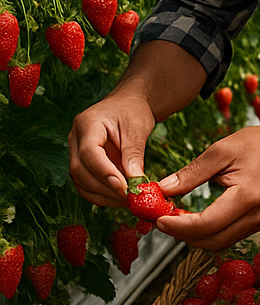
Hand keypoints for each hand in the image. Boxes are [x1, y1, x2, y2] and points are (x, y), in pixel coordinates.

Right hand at [69, 92, 156, 206]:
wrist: (127, 104)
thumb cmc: (133, 111)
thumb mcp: (138, 127)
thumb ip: (134, 153)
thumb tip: (135, 181)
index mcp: (87, 123)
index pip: (89, 153)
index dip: (104, 173)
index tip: (123, 187)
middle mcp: (75, 138)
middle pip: (80, 170)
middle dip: (103, 188)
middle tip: (127, 197)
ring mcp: (75, 151)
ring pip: (80, 180)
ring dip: (102, 195)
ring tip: (126, 200)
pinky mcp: (81, 163)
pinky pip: (85, 183)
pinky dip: (100, 194)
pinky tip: (118, 198)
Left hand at [154, 125, 259, 249]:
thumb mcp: (222, 150)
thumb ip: (192, 173)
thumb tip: (164, 189)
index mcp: (247, 197)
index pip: (205, 224)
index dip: (178, 226)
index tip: (158, 218)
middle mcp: (256, 215)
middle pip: (211, 241)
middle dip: (182, 234)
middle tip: (163, 218)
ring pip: (219, 243)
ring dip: (194, 236)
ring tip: (176, 218)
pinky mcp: (259, 222)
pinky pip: (228, 236)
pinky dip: (208, 232)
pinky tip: (196, 218)